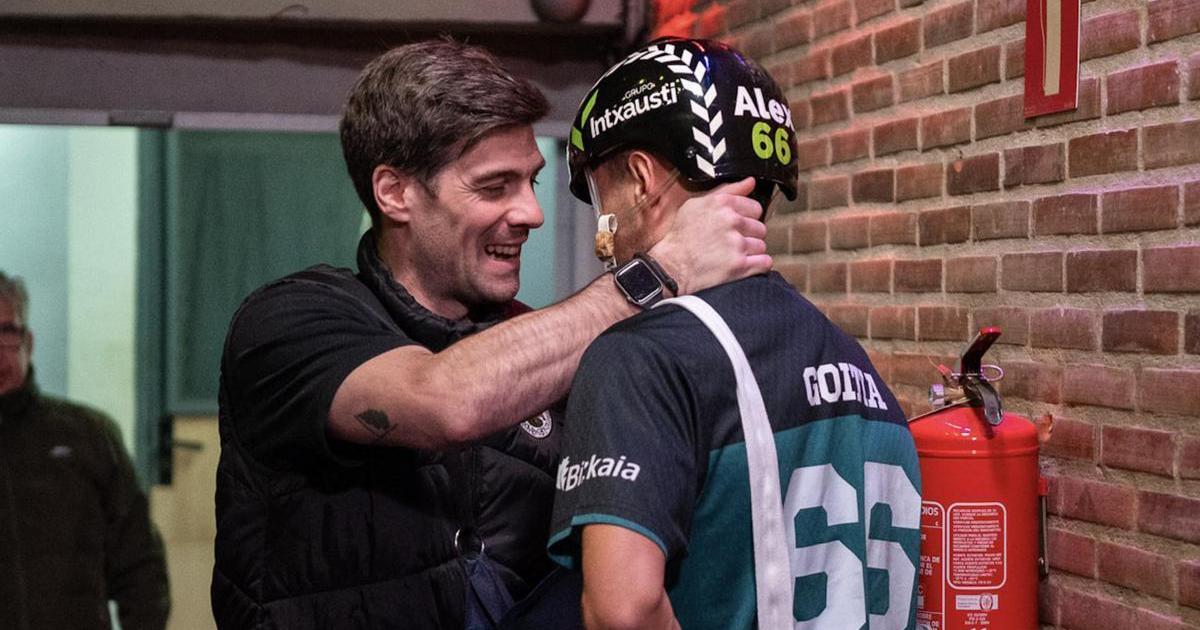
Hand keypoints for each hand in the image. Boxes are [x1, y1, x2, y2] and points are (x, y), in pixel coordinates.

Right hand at [648, 177, 770, 294]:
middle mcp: (731, 221)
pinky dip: (757, 266)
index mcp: (723, 203)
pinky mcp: (740, 266)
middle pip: (760, 228)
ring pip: (761, 246)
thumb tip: (751, 182)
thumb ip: (727, 191)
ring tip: (731, 256)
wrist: (671, 267)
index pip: (755, 207)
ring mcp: (737, 244)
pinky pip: (765, 262)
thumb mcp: (696, 205)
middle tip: (730, 244)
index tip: (735, 227)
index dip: (746, 218)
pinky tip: (741, 266)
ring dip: (750, 253)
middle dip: (748, 236)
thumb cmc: (682, 236)